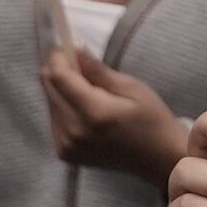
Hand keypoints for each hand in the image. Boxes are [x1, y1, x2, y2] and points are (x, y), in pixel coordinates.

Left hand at [42, 39, 190, 179]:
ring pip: (49, 103)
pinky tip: (84, 108)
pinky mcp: (65, 154)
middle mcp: (74, 133)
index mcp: (94, 114)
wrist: (156, 159)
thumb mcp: (131, 87)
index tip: (67, 47)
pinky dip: (63, 107)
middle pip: (49, 89)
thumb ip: (97, 70)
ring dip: (61, 90)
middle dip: (59, 71)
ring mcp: (67, 146)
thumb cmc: (151, 119)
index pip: (58, 78)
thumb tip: (74, 50)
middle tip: (80, 65)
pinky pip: (53, 120)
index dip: (58, 58)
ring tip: (88, 90)